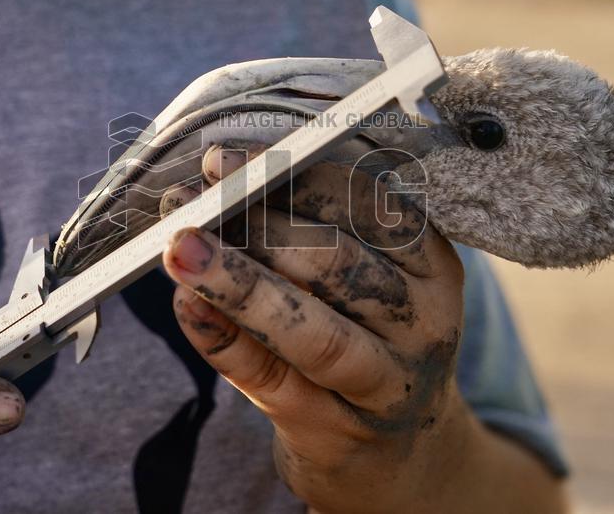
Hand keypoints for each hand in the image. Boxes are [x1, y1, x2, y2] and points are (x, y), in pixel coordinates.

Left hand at [160, 143, 468, 512]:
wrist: (400, 454)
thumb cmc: (371, 339)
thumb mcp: (375, 279)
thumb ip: (319, 228)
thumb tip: (229, 175)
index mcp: (432, 265)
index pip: (367, 207)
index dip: (294, 176)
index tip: (229, 159)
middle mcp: (422, 324)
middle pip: (340, 265)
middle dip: (257, 223)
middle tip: (193, 197)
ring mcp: (384, 384)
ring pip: (314, 332)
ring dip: (240, 284)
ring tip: (181, 248)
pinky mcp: (335, 431)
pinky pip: (272, 381)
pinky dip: (224, 340)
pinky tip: (187, 305)